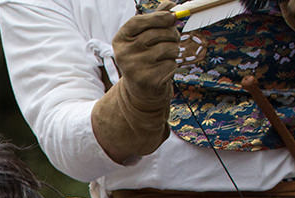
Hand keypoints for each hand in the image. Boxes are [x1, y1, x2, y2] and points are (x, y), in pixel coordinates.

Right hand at [91, 10, 179, 163]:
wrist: (140, 92)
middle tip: (172, 39)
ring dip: (174, 51)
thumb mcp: (146, 38)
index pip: (137, 22)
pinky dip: (172, 66)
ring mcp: (134, 68)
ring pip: (168, 48)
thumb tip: (171, 4)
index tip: (171, 16)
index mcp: (120, 40)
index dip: (157, 17)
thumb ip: (156, 19)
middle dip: (171, 34)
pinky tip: (163, 71)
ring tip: (166, 57)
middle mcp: (124, 54)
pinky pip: (171, 64)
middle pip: (157, 34)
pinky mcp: (148, 80)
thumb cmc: (145, 59)